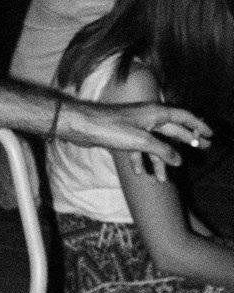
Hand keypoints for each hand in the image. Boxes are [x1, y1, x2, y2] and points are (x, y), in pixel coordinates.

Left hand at [61, 99, 211, 182]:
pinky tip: (140, 173)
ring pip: (155, 144)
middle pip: (172, 130)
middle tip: (202, 149)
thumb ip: (162, 150)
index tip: (209, 134)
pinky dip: (141, 159)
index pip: (184, 116)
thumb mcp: (142, 141)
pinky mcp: (124, 134)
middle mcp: (148, 116)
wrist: (83, 126)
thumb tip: (177, 159)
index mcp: (155, 112)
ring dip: (159, 161)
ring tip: (164, 180)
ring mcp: (136, 125)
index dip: (198, 125)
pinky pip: (139, 148)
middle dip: (186, 142)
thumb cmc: (111, 128)